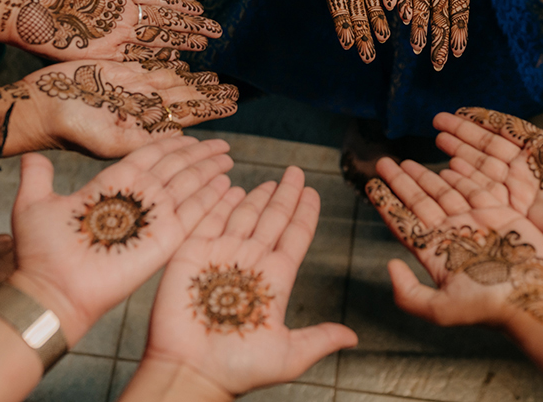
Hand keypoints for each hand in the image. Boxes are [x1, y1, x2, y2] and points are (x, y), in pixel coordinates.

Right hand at [0, 59, 238, 158]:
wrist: (32, 107)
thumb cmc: (67, 129)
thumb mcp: (108, 140)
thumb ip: (144, 137)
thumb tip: (181, 135)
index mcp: (143, 129)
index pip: (185, 119)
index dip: (209, 111)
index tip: (234, 106)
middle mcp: (139, 110)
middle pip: (181, 101)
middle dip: (208, 97)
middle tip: (236, 92)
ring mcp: (127, 90)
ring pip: (169, 83)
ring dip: (194, 81)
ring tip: (219, 80)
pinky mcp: (114, 71)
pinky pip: (148, 66)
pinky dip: (168, 64)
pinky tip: (185, 64)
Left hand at [6, 137, 233, 344]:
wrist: (53, 290)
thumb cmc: (41, 252)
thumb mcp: (33, 205)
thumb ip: (37, 178)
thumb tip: (30, 156)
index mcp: (111, 185)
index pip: (148, 156)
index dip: (169, 144)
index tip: (188, 134)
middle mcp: (136, 199)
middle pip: (175, 167)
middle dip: (198, 155)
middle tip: (221, 145)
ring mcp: (153, 219)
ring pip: (189, 185)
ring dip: (209, 171)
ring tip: (227, 158)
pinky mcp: (166, 238)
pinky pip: (195, 212)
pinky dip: (212, 197)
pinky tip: (227, 185)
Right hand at [143, 166, 356, 395]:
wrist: (190, 371)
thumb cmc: (236, 368)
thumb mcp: (287, 355)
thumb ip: (319, 339)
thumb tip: (352, 338)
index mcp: (274, 280)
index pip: (295, 237)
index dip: (304, 213)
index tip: (313, 192)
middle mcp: (250, 263)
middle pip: (273, 219)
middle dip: (285, 195)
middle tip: (296, 172)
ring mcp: (222, 255)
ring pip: (245, 215)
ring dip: (258, 196)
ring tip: (271, 180)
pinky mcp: (192, 254)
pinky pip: (210, 219)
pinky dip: (221, 202)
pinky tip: (232, 188)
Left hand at [365, 157, 542, 336]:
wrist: (536, 296)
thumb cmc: (489, 307)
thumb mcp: (440, 309)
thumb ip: (408, 293)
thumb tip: (389, 265)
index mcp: (436, 254)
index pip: (404, 223)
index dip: (386, 204)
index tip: (370, 185)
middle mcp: (452, 235)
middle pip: (419, 202)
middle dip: (400, 181)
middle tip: (382, 162)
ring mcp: (475, 222)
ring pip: (443, 191)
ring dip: (424, 175)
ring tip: (405, 161)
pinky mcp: (500, 212)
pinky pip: (475, 187)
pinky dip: (459, 175)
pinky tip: (444, 165)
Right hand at [432, 93, 542, 262]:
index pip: (505, 130)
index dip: (483, 120)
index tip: (461, 109)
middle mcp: (529, 168)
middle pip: (487, 146)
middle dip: (462, 134)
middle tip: (437, 122)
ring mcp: (523, 190)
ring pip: (482, 166)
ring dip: (459, 152)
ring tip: (437, 139)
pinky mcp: (520, 212)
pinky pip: (488, 192)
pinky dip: (466, 181)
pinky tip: (448, 168)